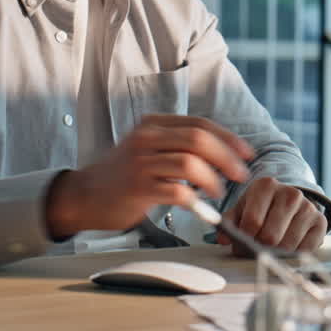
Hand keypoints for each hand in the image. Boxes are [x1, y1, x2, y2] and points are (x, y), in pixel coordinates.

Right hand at [45, 114, 252, 237]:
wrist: (84, 195)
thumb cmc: (123, 174)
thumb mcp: (148, 147)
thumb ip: (178, 144)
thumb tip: (222, 152)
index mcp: (153, 124)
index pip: (200, 124)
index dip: (229, 138)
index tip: (247, 154)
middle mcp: (146, 138)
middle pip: (198, 139)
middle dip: (227, 157)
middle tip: (241, 174)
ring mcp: (140, 162)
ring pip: (189, 163)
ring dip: (213, 179)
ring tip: (219, 192)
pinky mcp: (137, 187)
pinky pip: (175, 191)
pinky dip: (195, 200)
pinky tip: (200, 206)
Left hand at [219, 177, 327, 256]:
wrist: (289, 201)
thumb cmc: (263, 207)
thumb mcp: (243, 208)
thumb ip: (230, 222)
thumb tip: (224, 239)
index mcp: (266, 186)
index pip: (252, 221)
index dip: (243, 240)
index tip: (239, 245)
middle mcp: (290, 193)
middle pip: (270, 236)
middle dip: (259, 248)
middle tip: (254, 250)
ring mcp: (308, 207)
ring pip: (287, 245)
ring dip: (276, 254)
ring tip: (270, 248)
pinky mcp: (320, 222)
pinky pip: (305, 249)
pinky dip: (294, 255)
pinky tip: (287, 248)